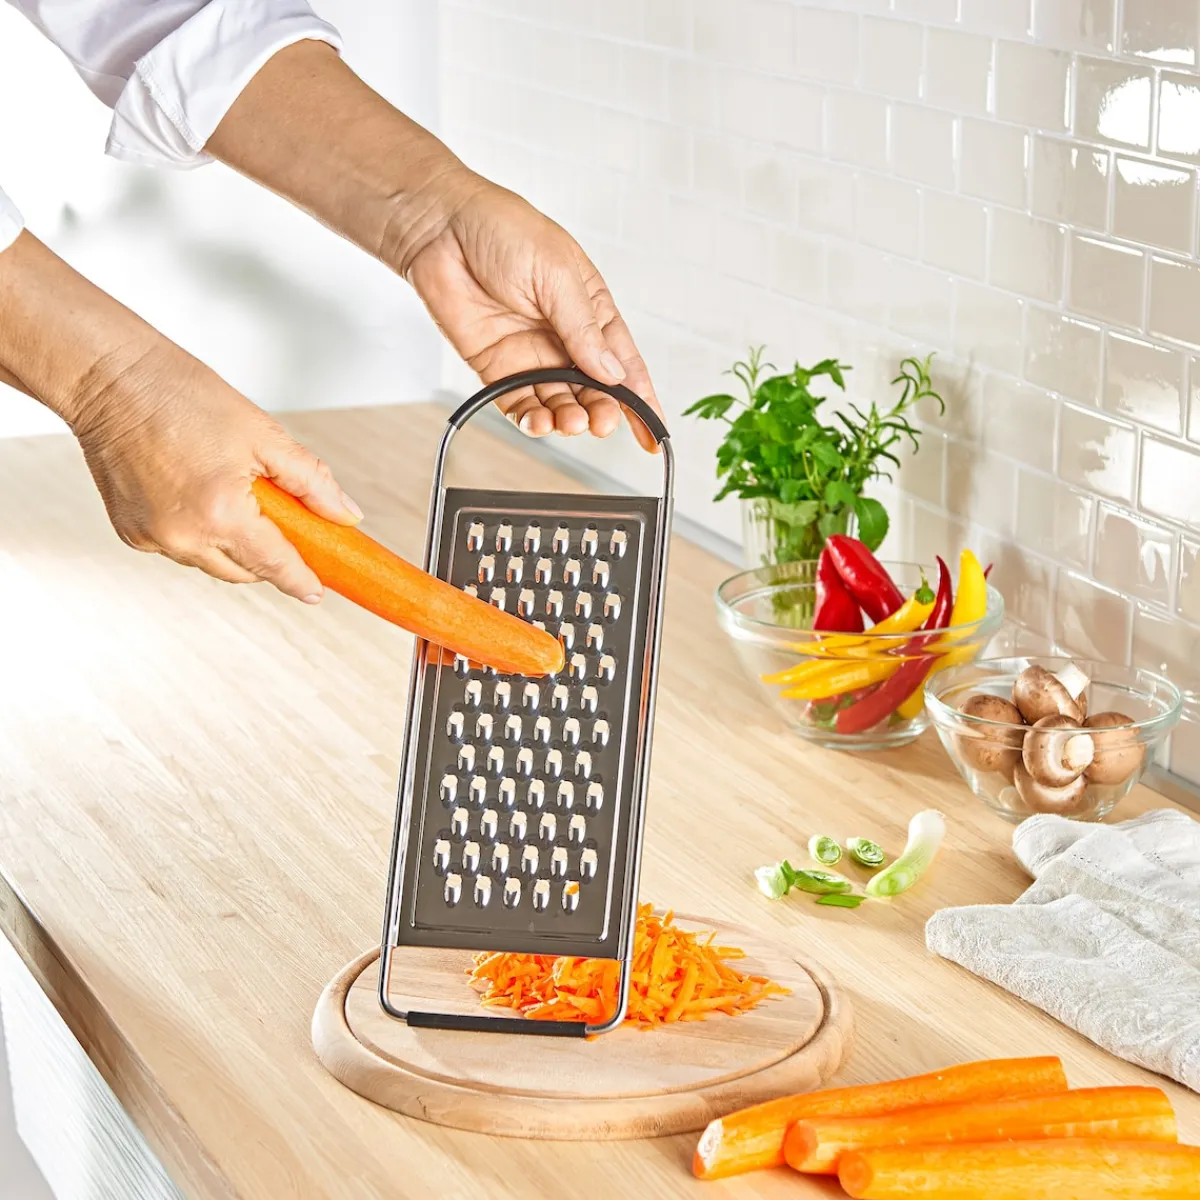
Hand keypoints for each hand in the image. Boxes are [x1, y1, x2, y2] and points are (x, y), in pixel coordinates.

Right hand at [72, 340, 362, 600]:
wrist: (109, 378)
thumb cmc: (182, 396)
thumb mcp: (264, 435)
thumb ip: (311, 482)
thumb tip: (344, 514)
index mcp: (219, 513)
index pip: (273, 564)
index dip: (300, 580)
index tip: (316, 591)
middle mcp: (182, 536)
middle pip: (244, 572)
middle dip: (268, 556)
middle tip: (283, 524)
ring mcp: (152, 538)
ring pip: (211, 562)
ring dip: (233, 544)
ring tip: (234, 494)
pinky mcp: (131, 533)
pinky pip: (181, 548)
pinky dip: (199, 533)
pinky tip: (198, 494)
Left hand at [208, 41, 665, 446]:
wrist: (439, 229)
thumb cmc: (501, 230)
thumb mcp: (557, 274)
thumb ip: (584, 328)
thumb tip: (613, 372)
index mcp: (591, 310)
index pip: (625, 363)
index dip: (642, 400)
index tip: (653, 433)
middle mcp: (565, 338)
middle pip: (594, 391)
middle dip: (603, 411)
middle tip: (600, 422)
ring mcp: (531, 356)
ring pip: (560, 403)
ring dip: (569, 418)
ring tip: (571, 422)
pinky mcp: (497, 369)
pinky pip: (521, 405)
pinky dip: (532, 419)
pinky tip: (539, 422)